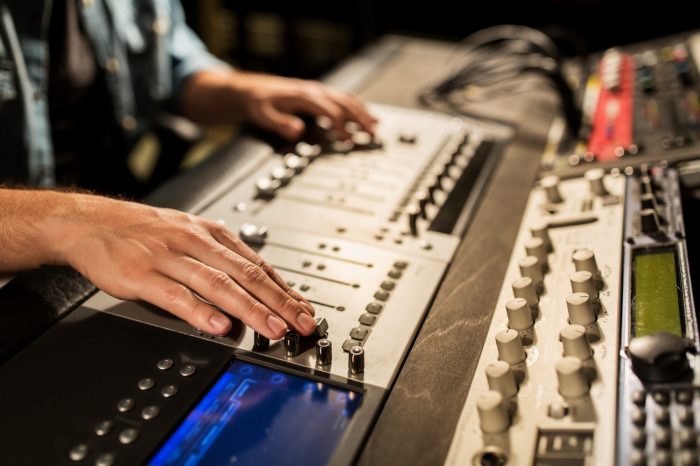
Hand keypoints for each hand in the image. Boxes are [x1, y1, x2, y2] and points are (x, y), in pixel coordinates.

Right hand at [34, 192, 315, 338]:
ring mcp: (168, 257)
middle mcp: (194, 241)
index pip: (257, 264)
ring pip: (217, 284)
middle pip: (246, 274)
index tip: (304, 309)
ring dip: (249, 308)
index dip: (284, 289)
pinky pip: (175, 294)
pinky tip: (219, 326)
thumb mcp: (188, 234)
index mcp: (210, 233)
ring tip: (271, 329)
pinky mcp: (142, 274)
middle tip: (301, 323)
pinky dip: (199, 311)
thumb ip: (219, 258)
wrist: (90, 221)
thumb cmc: (143, 232)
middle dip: (278, 301)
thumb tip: (255, 286)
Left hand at [182, 70, 377, 140]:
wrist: (249, 91)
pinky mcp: (318, 95)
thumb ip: (280, 124)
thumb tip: (298, 131)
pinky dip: (357, 108)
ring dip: (362, 113)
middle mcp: (314, 90)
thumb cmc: (256, 103)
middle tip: (373, 135)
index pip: (329, 110)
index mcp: (304, 95)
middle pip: (344, 102)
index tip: (347, 140)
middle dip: (360, 118)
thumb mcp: (262, 114)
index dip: (340, 125)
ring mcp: (318, 91)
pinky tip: (365, 117)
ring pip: (346, 99)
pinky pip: (343, 99)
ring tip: (375, 127)